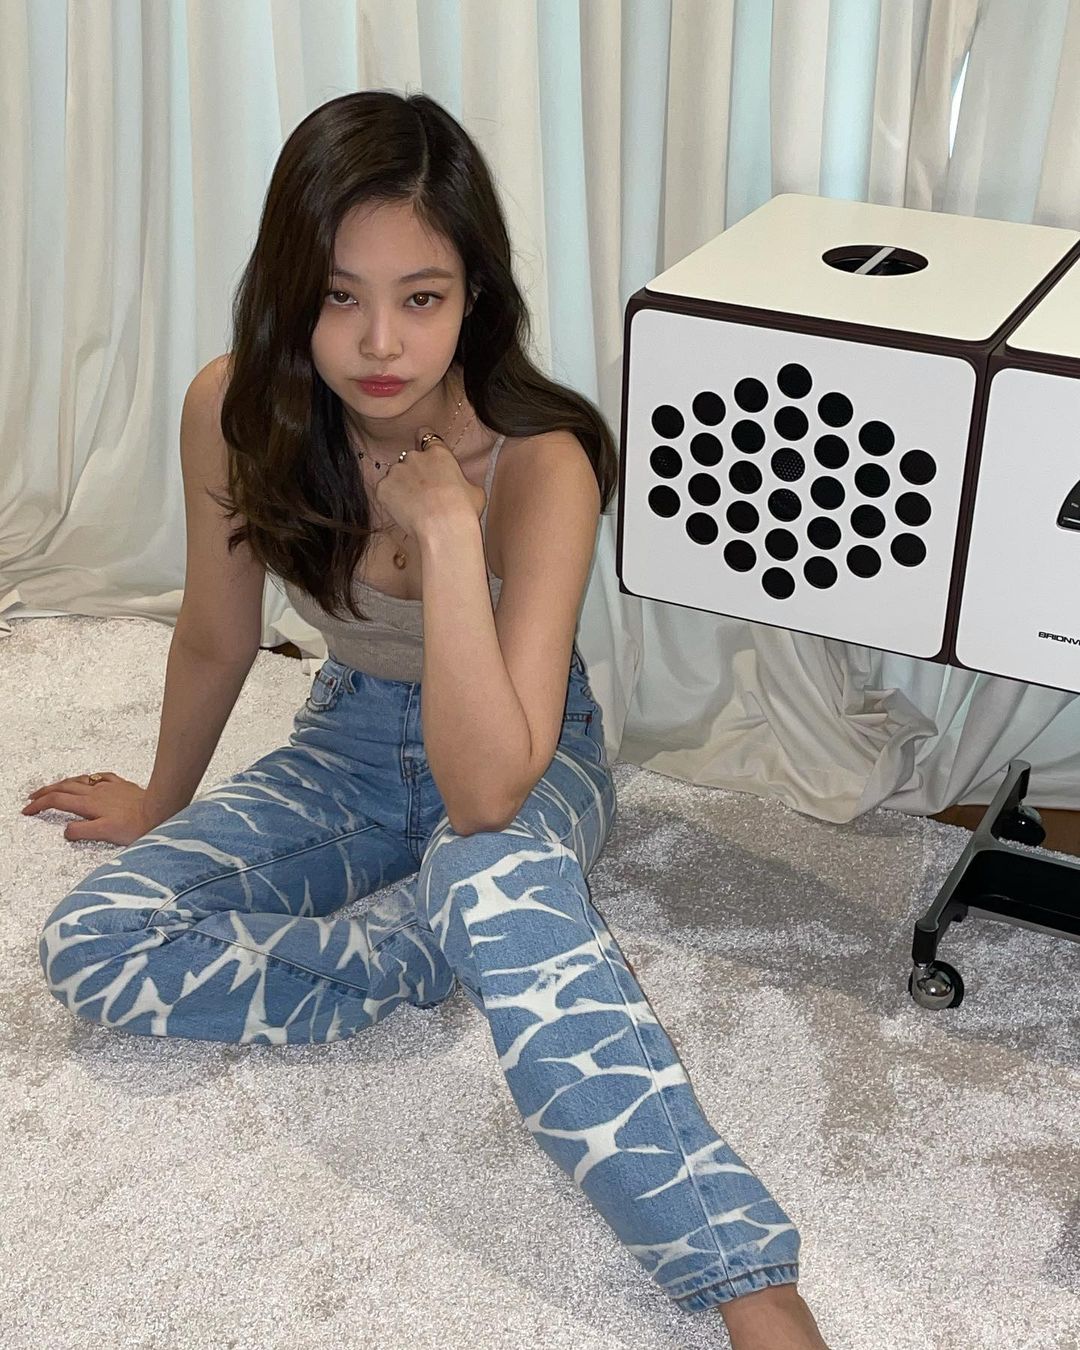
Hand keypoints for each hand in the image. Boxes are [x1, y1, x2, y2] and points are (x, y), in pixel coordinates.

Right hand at [21, 772, 162, 845]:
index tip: (27, 810)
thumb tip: (66, 830)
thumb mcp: (105, 833)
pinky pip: (101, 777)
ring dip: (63, 783)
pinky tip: (90, 779)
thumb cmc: (137, 825)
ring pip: (80, 780)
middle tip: (33, 797)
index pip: (57, 801)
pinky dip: (89, 778)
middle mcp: (96, 792)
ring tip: (54, 787)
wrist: (161, 811)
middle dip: (45, 792)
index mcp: (89, 804)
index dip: (39, 805)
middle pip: (64, 787)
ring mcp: (109, 787)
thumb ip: (83, 831)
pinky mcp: (123, 786)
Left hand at [372, 424, 485, 539]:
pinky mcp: (383, 488)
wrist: (443, 528)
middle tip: (424, 494)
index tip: (423, 453)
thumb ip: (462, 482)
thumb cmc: (463, 511)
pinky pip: (385, 492)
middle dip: (414, 473)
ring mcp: (396, 471)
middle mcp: (415, 457)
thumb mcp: (474, 491)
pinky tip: (404, 513)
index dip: (423, 442)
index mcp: (438, 454)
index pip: (425, 434)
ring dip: (402, 487)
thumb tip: (460, 488)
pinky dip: (391, 501)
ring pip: (396, 476)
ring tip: (414, 507)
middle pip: (409, 460)